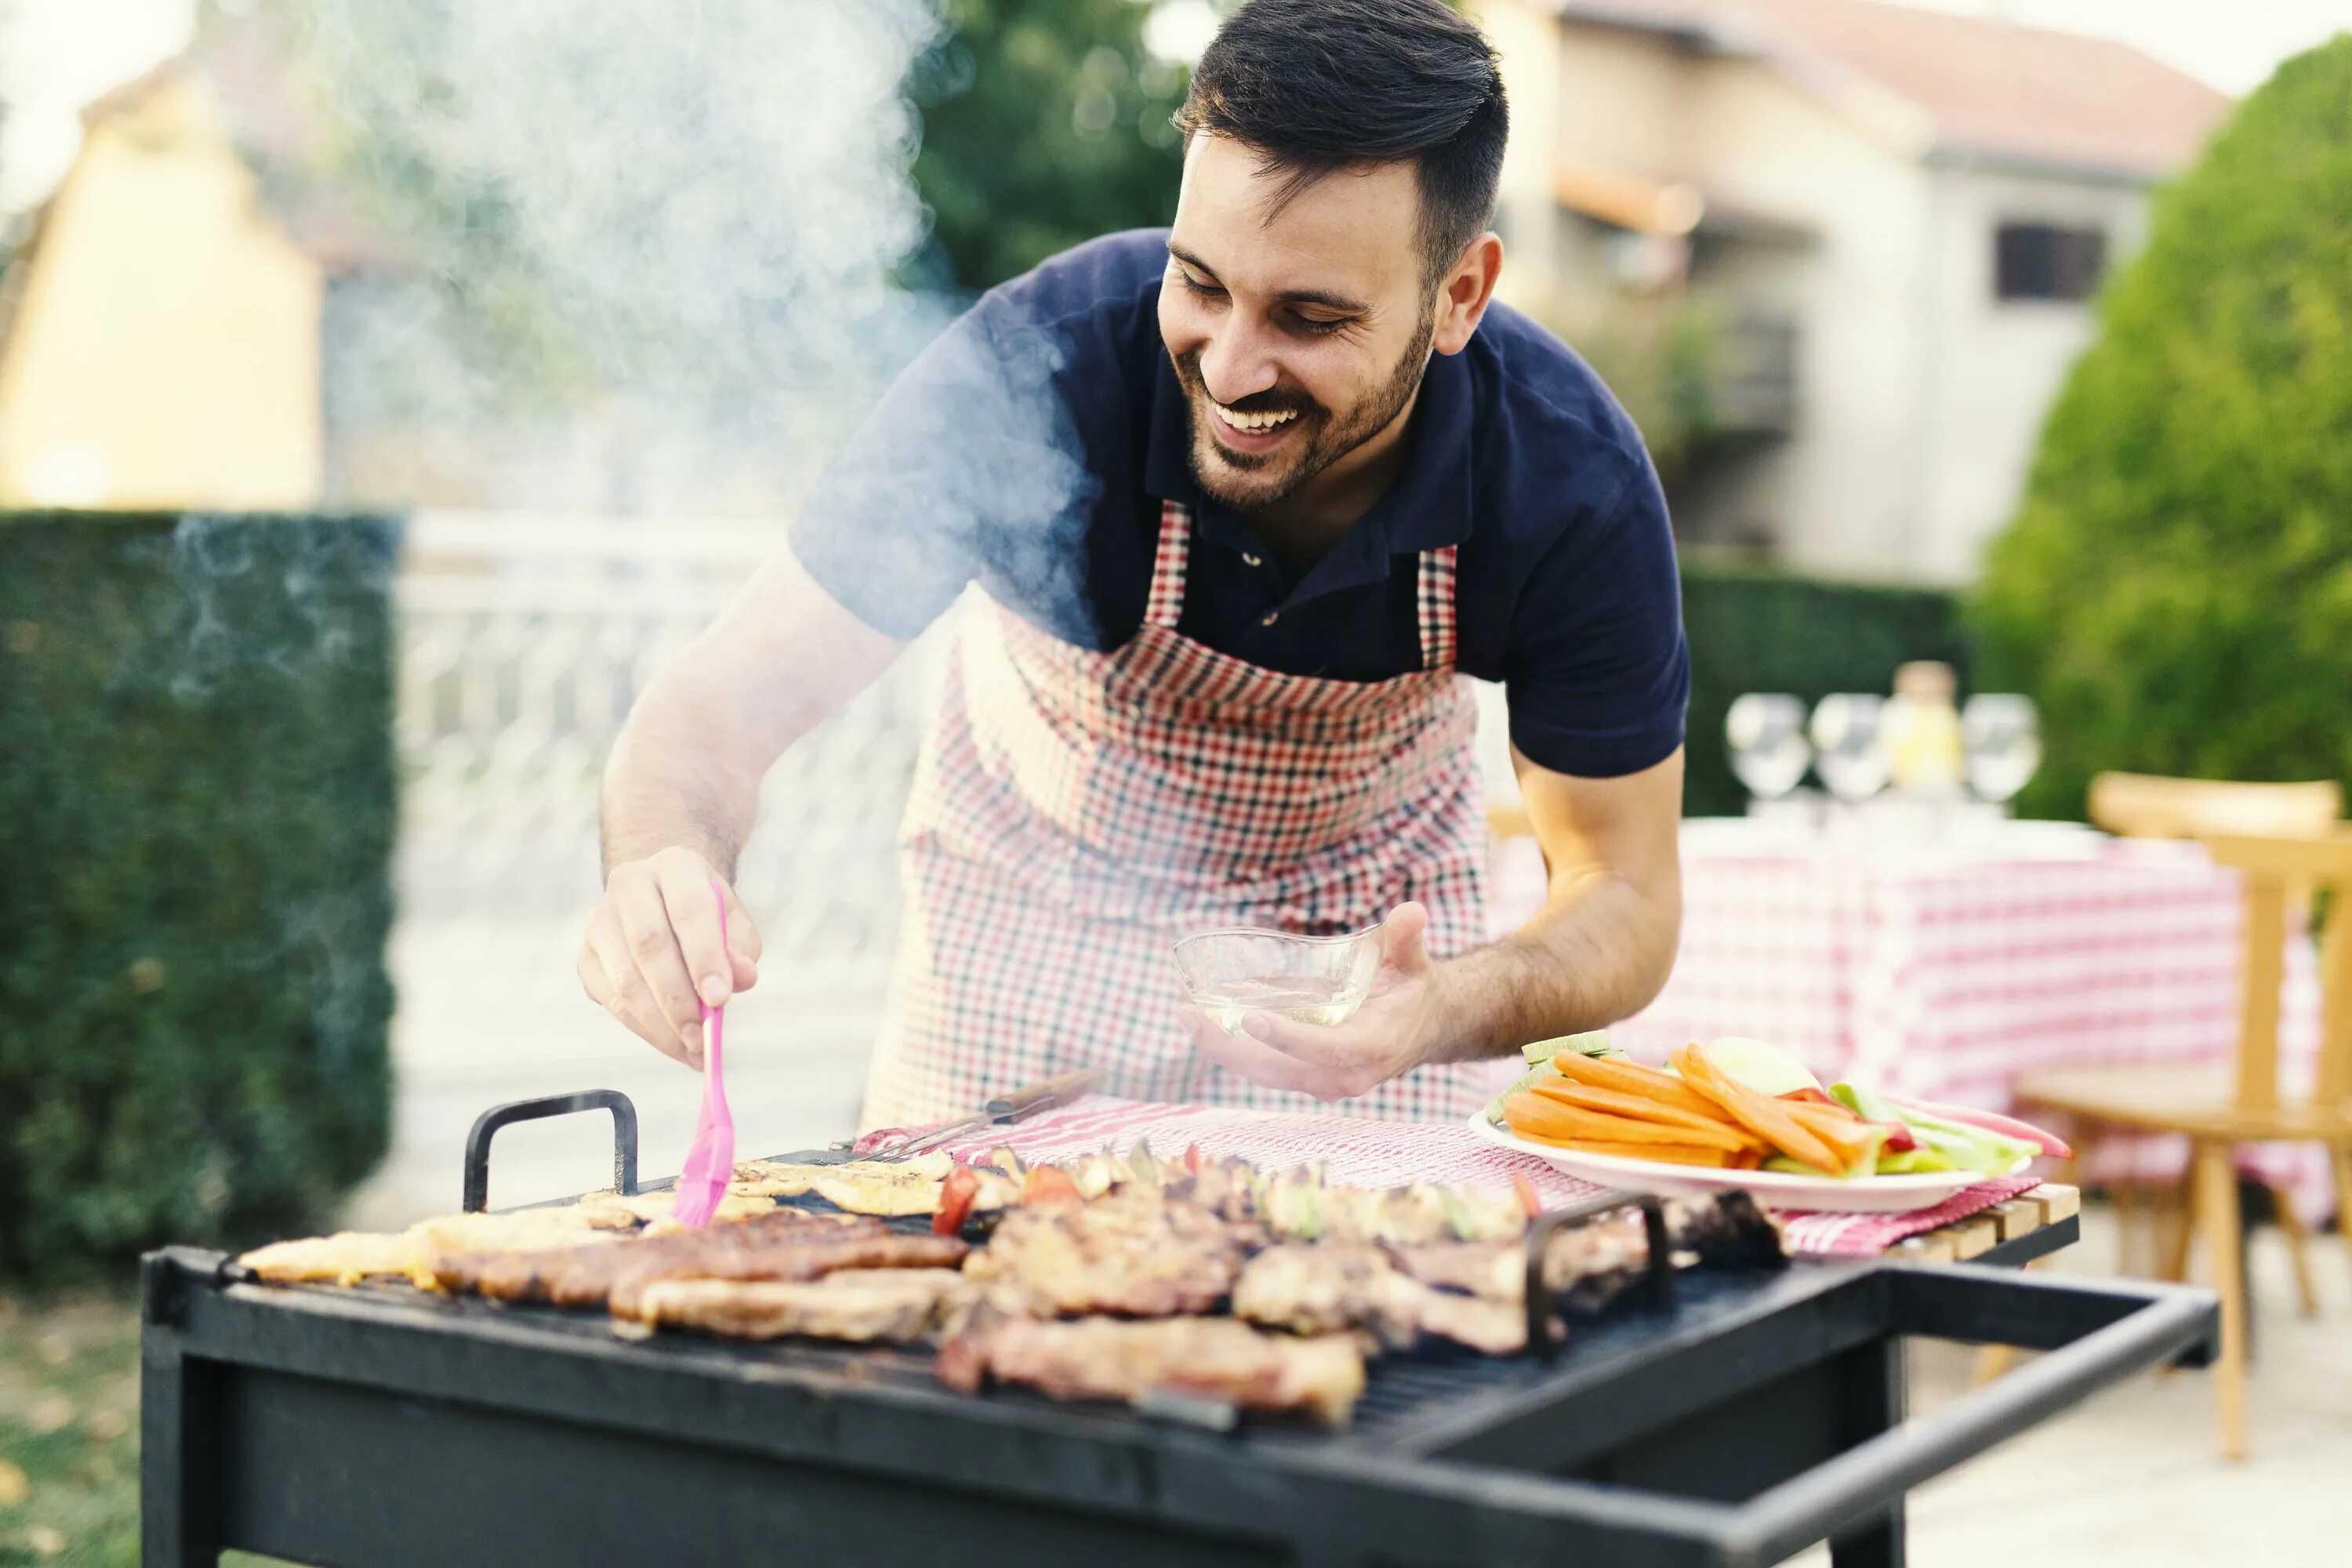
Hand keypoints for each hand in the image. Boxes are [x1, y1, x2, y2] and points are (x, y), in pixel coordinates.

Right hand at [577, 846, 760, 1067]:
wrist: (663, 898)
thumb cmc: (705, 915)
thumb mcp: (734, 922)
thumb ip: (741, 949)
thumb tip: (741, 978)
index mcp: (674, 865)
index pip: (689, 910)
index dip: (704, 957)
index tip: (720, 999)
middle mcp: (629, 885)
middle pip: (648, 944)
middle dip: (678, 997)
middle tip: (703, 1037)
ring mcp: (600, 921)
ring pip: (625, 979)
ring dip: (660, 1023)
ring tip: (693, 1050)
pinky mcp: (587, 958)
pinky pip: (612, 1001)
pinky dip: (645, 1029)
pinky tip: (673, 1045)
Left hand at [1181, 902, 1451, 1101]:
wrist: (1424, 1025)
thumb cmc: (1412, 988)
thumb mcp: (1411, 960)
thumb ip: (1406, 936)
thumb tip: (1411, 911)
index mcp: (1373, 1047)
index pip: (1326, 1049)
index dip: (1289, 1038)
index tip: (1250, 1018)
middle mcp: (1345, 1075)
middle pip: (1279, 1069)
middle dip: (1230, 1046)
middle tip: (1190, 1013)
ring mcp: (1323, 1082)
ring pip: (1264, 1074)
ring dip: (1221, 1048)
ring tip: (1186, 1015)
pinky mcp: (1306, 1077)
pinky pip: (1264, 1069)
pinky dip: (1232, 1049)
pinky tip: (1203, 1022)